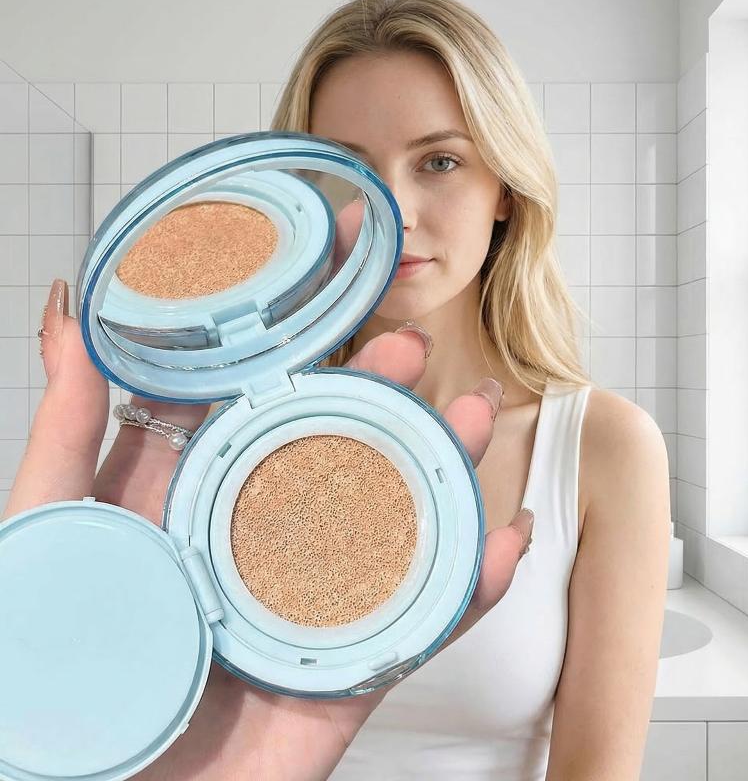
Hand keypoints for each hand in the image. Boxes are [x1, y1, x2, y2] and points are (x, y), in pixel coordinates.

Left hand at [4, 278, 534, 780]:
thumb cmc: (50, 671)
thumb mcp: (48, 527)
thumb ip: (65, 428)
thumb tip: (72, 312)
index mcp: (199, 496)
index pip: (264, 401)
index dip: (307, 340)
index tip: (344, 275)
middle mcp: (263, 537)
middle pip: (341, 451)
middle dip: (383, 395)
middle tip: (411, 348)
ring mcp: (310, 600)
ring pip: (392, 523)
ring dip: (441, 471)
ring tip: (469, 420)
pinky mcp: (342, 669)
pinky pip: (415, 624)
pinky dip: (465, 587)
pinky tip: (499, 545)